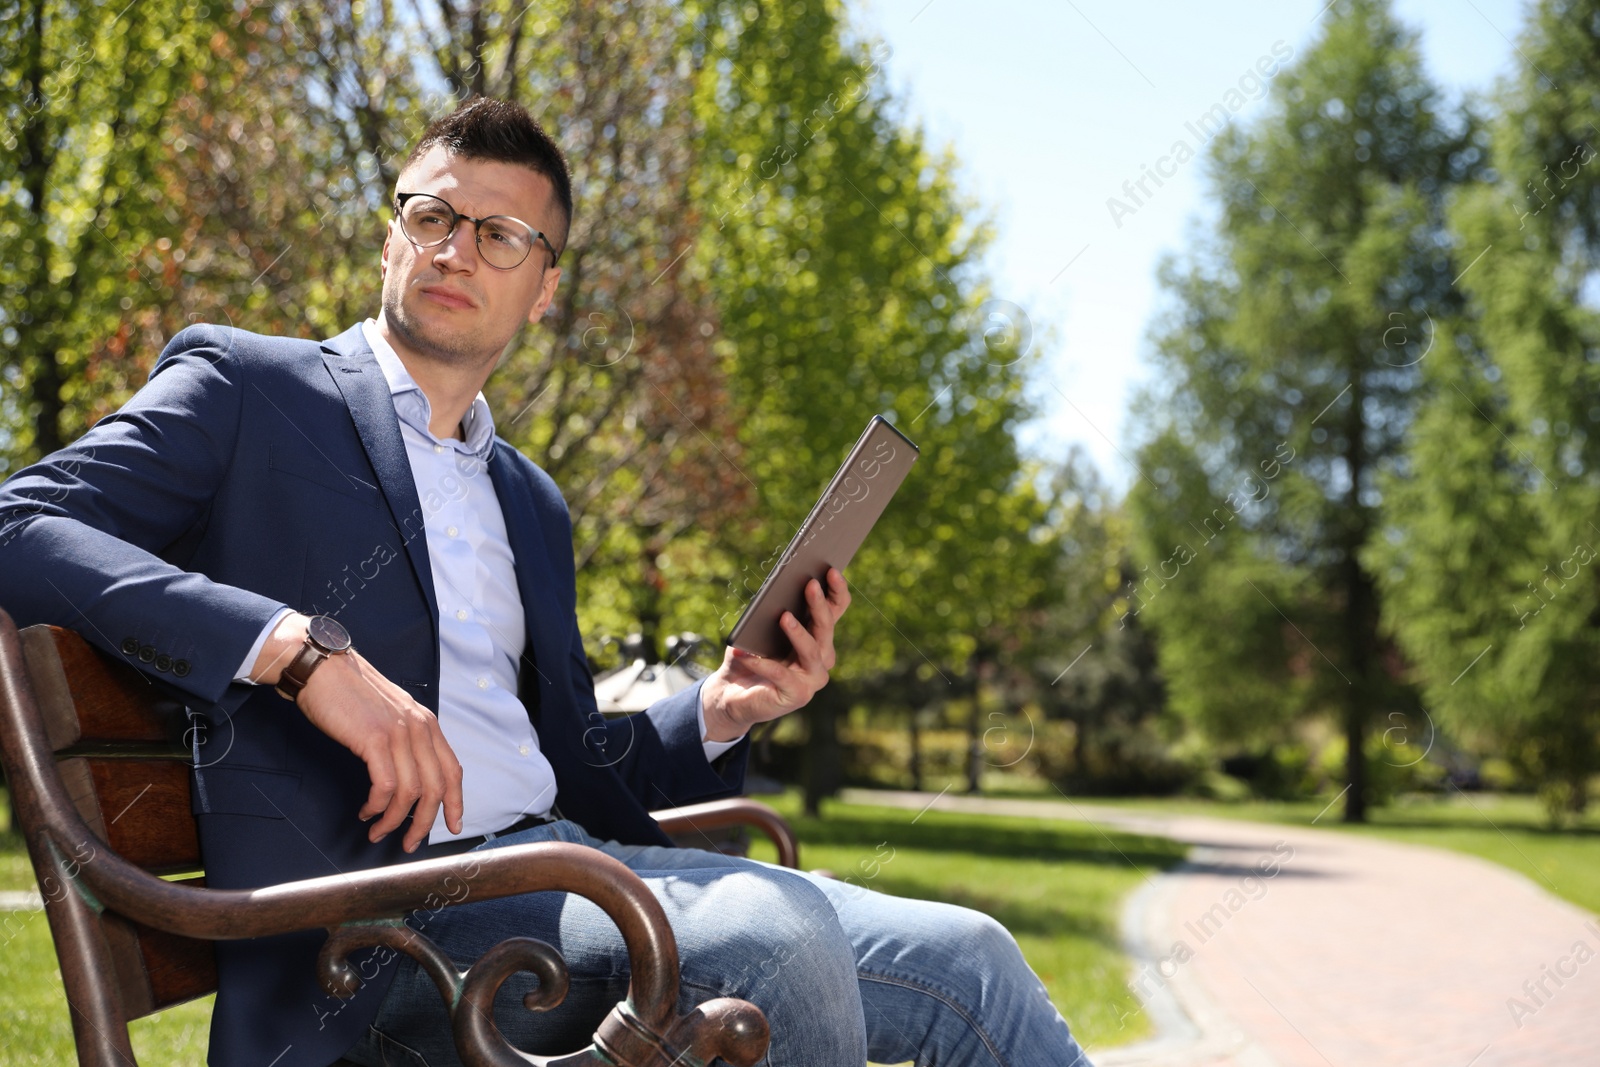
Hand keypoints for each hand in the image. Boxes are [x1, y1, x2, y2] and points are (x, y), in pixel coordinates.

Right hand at [252, 613, 463, 852]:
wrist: (322, 667)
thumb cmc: (350, 693)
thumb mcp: (390, 714)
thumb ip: (405, 739)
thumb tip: (409, 775)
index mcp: (427, 723)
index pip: (453, 770)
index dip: (455, 802)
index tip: (454, 825)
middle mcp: (420, 727)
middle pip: (436, 787)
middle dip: (425, 823)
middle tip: (409, 844)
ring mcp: (399, 732)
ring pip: (411, 792)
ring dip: (395, 821)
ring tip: (378, 832)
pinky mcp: (374, 738)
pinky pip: (386, 786)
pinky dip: (377, 806)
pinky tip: (366, 811)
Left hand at [701, 568, 851, 742]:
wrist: (731, 692)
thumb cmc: (748, 653)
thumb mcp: (758, 627)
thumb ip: (771, 610)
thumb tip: (777, 590)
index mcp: (819, 635)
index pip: (836, 609)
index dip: (837, 590)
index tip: (831, 569)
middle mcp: (822, 656)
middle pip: (826, 628)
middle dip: (818, 605)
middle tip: (810, 584)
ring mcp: (813, 678)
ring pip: (811, 651)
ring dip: (798, 632)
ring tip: (784, 616)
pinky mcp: (797, 695)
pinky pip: (780, 675)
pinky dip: (762, 663)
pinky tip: (746, 653)